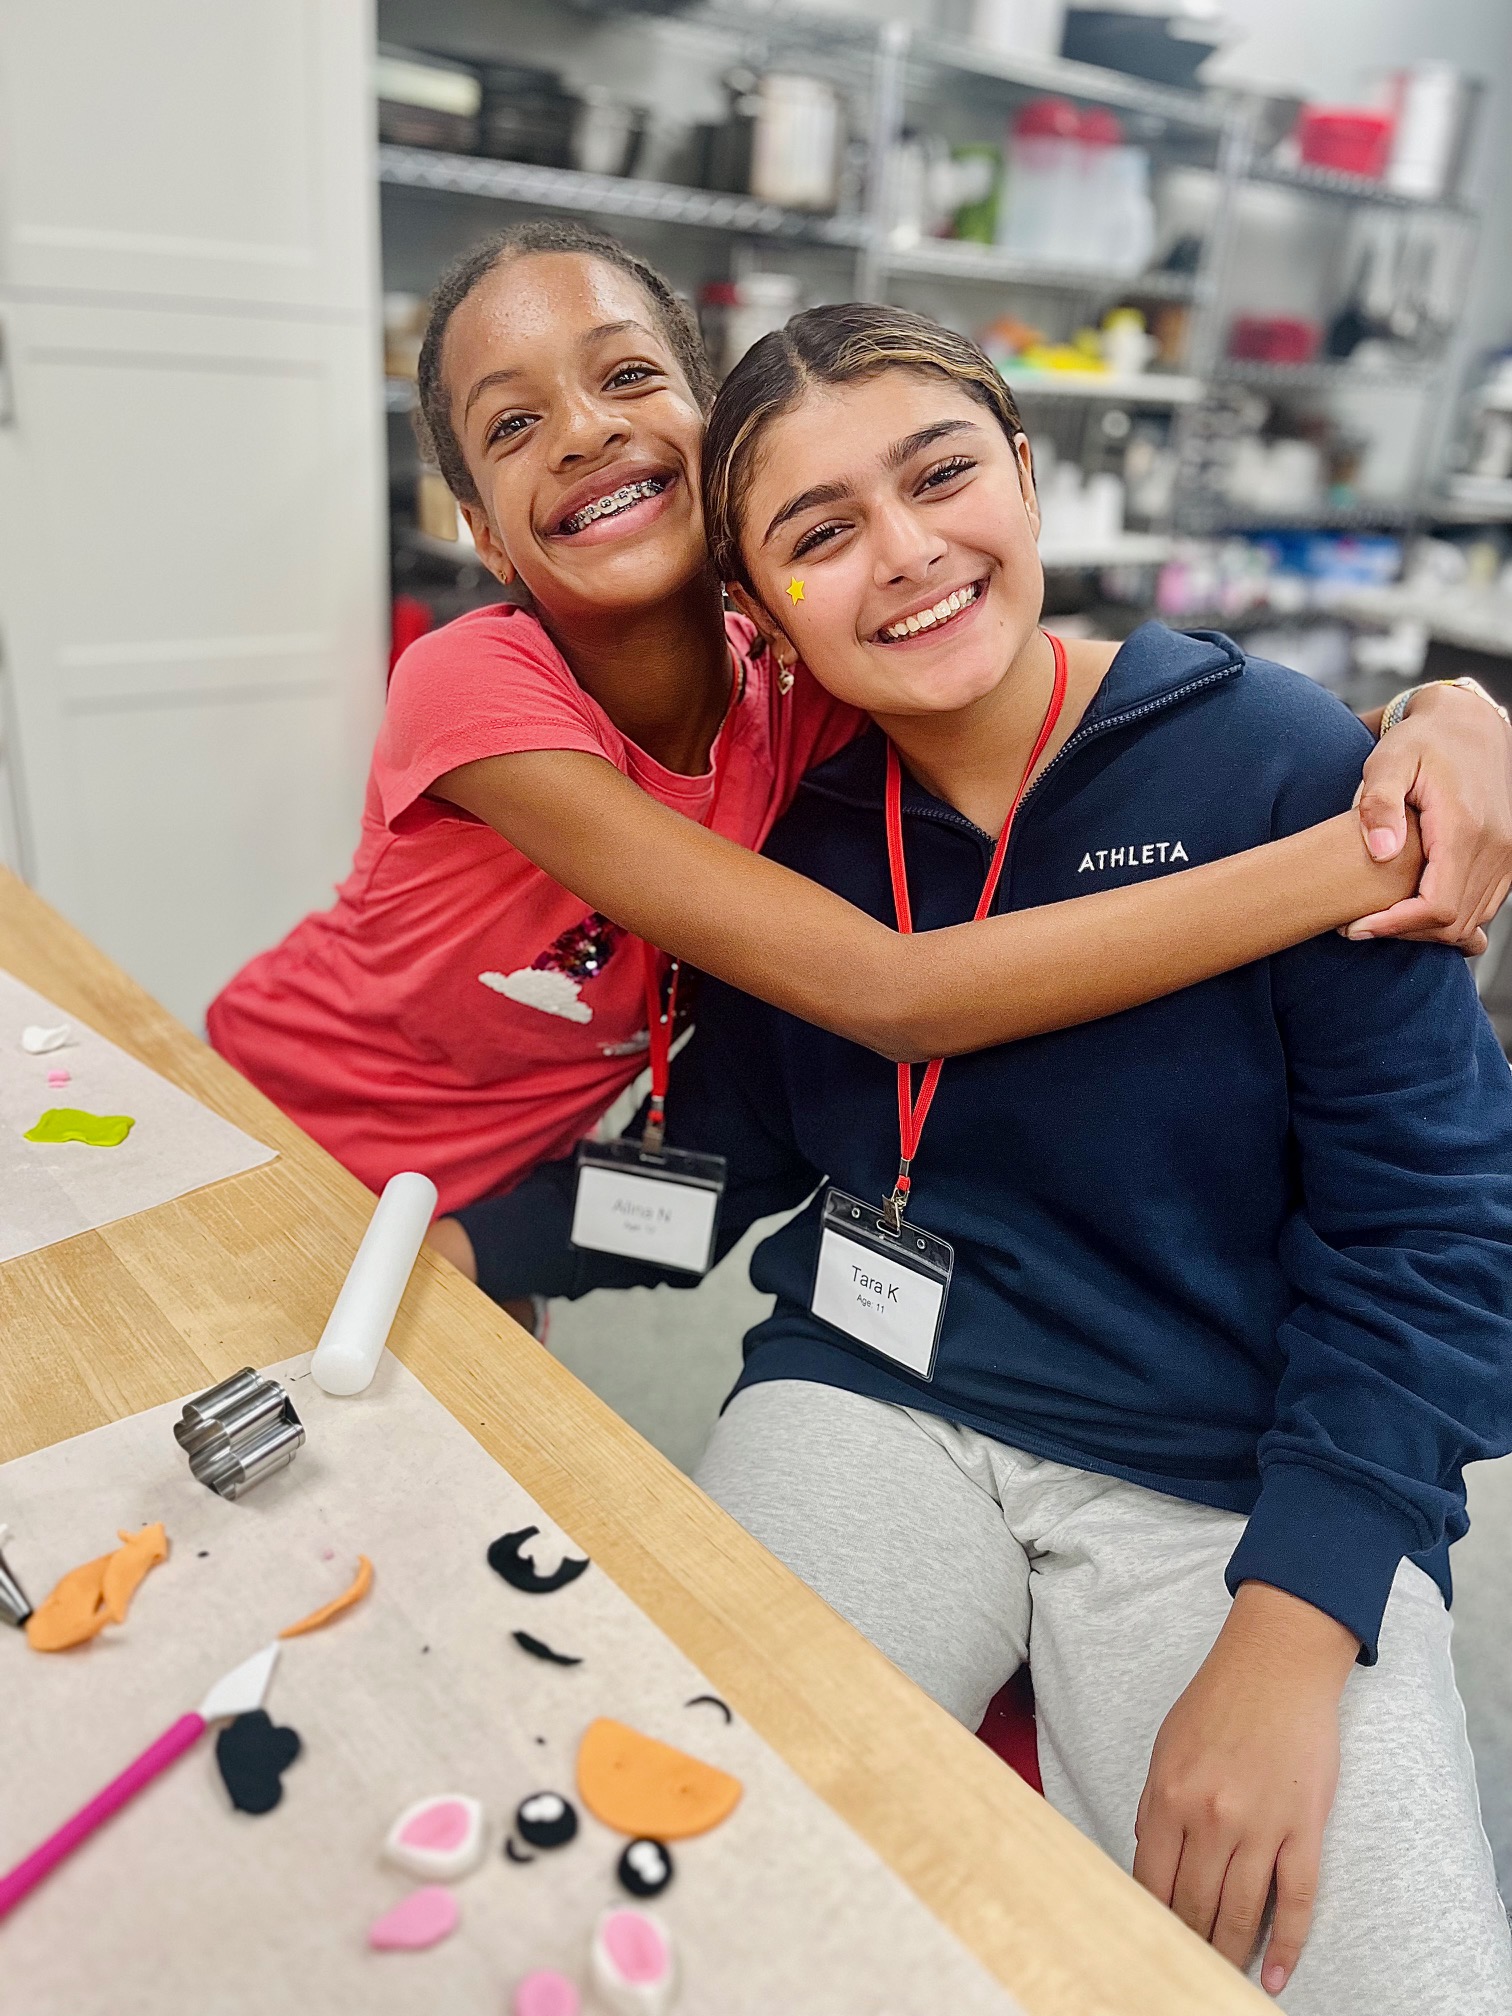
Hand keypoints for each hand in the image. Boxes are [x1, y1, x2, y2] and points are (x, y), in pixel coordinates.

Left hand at [1133, 1582, 1357, 1996]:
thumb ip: (1155, 1807)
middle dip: (1189, 1946)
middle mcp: (1211, 1818)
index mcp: (1168, 1797)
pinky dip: (1288, 1945)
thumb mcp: (1166, 1748)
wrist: (1277, 1664)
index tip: (1150, 1947)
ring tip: (1222, 1980)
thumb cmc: (1217, 1701)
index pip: (1152, 1883)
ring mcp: (1261, 1826)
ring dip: (1231, 1953)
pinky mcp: (1305, 1828)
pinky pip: (1297, 1900)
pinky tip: (1274, 1976)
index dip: (1152, 1923)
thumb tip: (1150, 1864)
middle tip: (1184, 1973)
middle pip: (1196, 1906)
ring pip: (1242, 1913)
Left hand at [1348, 684, 1511, 951]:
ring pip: (1470, 920)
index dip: (1394, 926)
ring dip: (1424, 930)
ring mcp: (1507, 854)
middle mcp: (1496, 846)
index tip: (1354, 927)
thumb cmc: (1420, 742)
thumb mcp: (1388, 762)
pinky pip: (1483, 906)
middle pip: (1452, 922)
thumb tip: (1381, 853)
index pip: (1436, 906)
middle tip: (1357, 926)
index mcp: (1464, 828)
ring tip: (1378, 918)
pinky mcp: (1507, 857)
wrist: (1468, 725)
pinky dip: (1448, 918)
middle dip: (1403, 932)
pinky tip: (1410, 910)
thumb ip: (1380, 805)